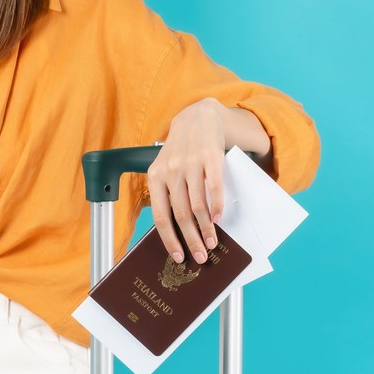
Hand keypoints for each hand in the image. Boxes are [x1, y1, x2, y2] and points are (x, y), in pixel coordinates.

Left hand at [148, 97, 229, 264]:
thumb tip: (175, 230)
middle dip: (191, 240)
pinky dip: (217, 206)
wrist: (196, 117)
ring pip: (197, 205)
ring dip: (206, 228)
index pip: (160, 216)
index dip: (169, 239)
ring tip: (212, 242)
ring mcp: (191, 163)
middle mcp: (171, 171)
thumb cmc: (179, 150)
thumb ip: (166, 194)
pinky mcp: (210, 157)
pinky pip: (214, 187)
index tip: (178, 256)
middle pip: (180, 215)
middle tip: (200, 256)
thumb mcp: (164, 169)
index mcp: (155, 177)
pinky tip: (218, 219)